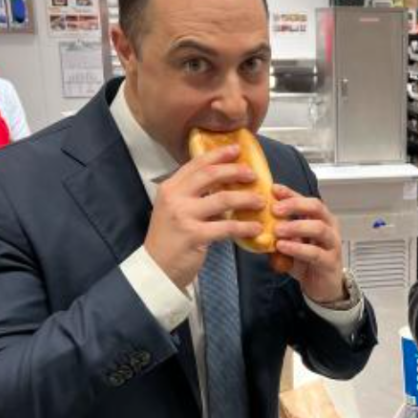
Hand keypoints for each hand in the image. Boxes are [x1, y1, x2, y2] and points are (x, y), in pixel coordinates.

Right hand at [144, 145, 264, 288]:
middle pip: (211, 175)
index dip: (218, 154)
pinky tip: (256, 228)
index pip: (196, 164)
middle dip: (236, 171)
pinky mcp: (195, 235)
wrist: (157, 267)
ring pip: (223, 199)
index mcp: (170, 188)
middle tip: (253, 175)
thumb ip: (194, 195)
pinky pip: (227, 226)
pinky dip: (245, 227)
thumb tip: (224, 183)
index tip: (236, 149)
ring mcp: (184, 216)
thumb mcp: (175, 209)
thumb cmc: (169, 238)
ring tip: (260, 201)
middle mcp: (175, 198)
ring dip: (246, 198)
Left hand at [270, 184, 345, 302]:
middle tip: (275, 209)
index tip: (273, 190)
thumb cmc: (307, 261)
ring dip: (296, 226)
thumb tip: (256, 220)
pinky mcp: (330, 262)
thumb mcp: (291, 242)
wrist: (322, 287)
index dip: (290, 193)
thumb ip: (279, 231)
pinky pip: (314, 252)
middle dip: (295, 205)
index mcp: (320, 218)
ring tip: (277, 230)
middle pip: (316, 207)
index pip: (306, 199)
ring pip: (319, 228)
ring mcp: (332, 244)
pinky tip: (283, 247)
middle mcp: (329, 227)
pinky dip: (298, 248)